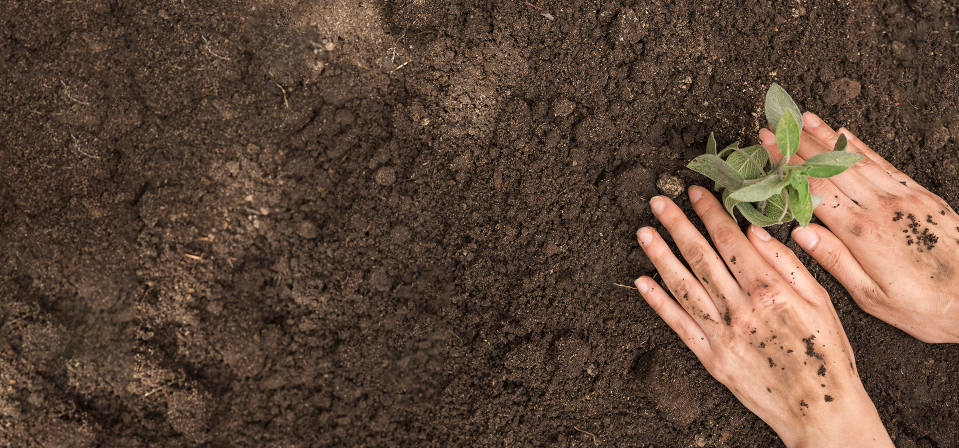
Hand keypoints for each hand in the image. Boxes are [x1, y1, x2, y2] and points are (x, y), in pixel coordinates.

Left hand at [634, 189, 891, 446]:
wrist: (822, 411)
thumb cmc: (828, 355)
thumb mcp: (823, 302)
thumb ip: (788, 264)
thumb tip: (756, 231)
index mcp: (771, 291)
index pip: (731, 241)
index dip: (711, 213)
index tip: (696, 192)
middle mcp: (741, 309)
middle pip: (702, 257)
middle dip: (678, 225)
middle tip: (658, 201)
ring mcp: (722, 335)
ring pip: (684, 286)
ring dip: (660, 256)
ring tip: (643, 232)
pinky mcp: (711, 359)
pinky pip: (679, 326)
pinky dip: (658, 303)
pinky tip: (642, 281)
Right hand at [760, 112, 958, 342]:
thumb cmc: (925, 307)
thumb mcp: (872, 298)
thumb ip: (835, 261)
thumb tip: (801, 233)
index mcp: (863, 234)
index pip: (814, 188)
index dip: (787, 165)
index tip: (767, 146)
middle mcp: (882, 208)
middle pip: (831, 167)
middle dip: (799, 144)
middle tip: (775, 125)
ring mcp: (904, 198)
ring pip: (856, 160)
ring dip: (827, 137)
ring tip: (803, 118)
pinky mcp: (923, 196)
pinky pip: (884, 164)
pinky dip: (861, 147)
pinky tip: (846, 134)